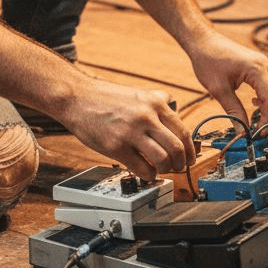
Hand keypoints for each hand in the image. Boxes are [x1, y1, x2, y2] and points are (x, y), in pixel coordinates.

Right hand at [57, 80, 193, 180]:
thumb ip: (157, 101)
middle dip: (181, 163)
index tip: (189, 158)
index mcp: (155, 103)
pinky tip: (146, 172)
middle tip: (178, 168)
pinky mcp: (116, 146)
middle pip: (177, 148)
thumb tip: (173, 108)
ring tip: (160, 170)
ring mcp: (131, 132)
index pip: (183, 132)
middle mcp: (146, 117)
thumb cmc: (105, 97)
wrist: (78, 97)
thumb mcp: (138, 93)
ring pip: (163, 160)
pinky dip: (148, 175)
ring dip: (166, 170)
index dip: (190, 150)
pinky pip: (142, 168)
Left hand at [187, 31, 267, 128]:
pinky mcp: (260, 65)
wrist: (202, 41)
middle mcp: (265, 65)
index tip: (259, 132)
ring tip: (262, 118)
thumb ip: (234, 111)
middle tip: (265, 128)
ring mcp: (265, 63)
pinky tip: (256, 102)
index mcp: (256, 69)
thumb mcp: (218, 90)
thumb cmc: (208, 60)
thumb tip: (243, 131)